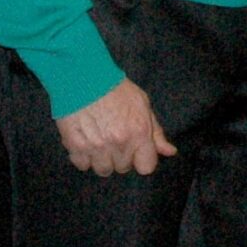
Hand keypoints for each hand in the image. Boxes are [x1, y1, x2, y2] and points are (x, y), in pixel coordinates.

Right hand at [57, 79, 175, 175]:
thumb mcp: (142, 104)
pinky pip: (82, 165)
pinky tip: (85, 140)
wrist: (82, 76)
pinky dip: (82, 156)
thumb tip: (170, 151)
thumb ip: (155, 131)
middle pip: (123, 168)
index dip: (141, 159)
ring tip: (99, 140)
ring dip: (101, 159)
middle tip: (114, 138)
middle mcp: (119, 143)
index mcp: (139, 133)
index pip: (146, 167)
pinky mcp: (76, 146)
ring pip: (103, 169)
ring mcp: (97, 147)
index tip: (135, 150)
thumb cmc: (114, 88)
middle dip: (120, 156)